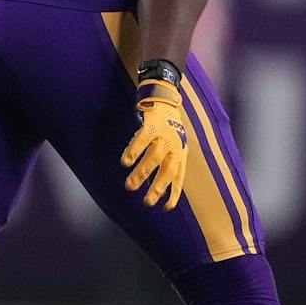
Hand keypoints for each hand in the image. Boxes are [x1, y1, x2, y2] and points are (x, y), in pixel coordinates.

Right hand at [121, 65, 189, 208]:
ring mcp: (164, 133)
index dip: (173, 193)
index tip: (164, 208)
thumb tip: (152, 182)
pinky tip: (125, 162)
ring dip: (141, 173)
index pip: (179, 177)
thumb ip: (165, 161)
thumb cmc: (167, 125)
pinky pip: (142, 139)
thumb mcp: (172, 144)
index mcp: (180, 152)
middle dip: (157, 188)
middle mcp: (175, 145)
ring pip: (154, 157)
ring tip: (129, 186)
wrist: (165, 96)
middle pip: (167, 170)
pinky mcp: (152, 123)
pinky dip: (134, 151)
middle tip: (146, 202)